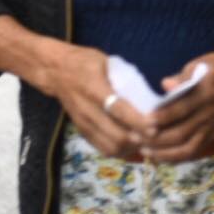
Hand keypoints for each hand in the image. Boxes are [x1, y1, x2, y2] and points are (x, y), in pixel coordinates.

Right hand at [39, 43, 149, 158]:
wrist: (55, 71)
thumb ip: (124, 77)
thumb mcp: (105, 62)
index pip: (118, 110)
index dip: (137, 121)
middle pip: (115, 135)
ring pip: (109, 147)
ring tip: (148, 144)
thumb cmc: (84, 62)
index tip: (155, 126)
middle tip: (158, 138)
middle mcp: (87, 110)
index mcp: (93, 89)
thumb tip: (148, 94)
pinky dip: (121, 152)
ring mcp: (83, 124)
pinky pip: (102, 148)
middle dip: (138, 140)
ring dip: (131, 149)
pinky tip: (135, 149)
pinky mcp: (82, 131)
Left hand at [141, 50, 213, 163]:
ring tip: (143, 151)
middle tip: (135, 138)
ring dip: (164, 153)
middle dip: (156, 139)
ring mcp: (209, 128)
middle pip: (180, 133)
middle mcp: (206, 115)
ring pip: (186, 148)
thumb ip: (184, 75)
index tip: (143, 119)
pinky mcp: (210, 135)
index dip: (161, 116)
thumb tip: (165, 84)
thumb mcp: (203, 63)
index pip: (180, 109)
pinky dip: (176, 158)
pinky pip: (192, 152)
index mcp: (203, 94)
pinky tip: (160, 158)